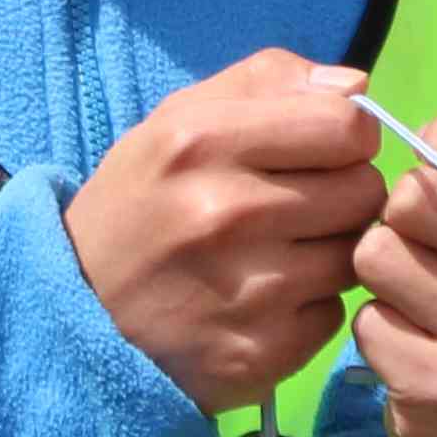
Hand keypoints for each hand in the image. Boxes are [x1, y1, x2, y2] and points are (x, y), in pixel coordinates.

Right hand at [64, 51, 381, 419]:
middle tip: (293, 209)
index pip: (346, 126)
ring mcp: (248, 291)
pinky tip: (264, 304)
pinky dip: (309, 309)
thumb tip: (356, 86)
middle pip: (363, 191)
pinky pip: (333, 315)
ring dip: (329, 253)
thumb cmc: (138, 205)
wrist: (73, 318)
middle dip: (341, 195)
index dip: (345, 136)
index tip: (321, 152)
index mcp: (202, 141)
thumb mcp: (175, 121)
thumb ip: (265, 82)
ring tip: (277, 255)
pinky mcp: (262, 354)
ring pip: (355, 255)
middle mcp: (227, 213)